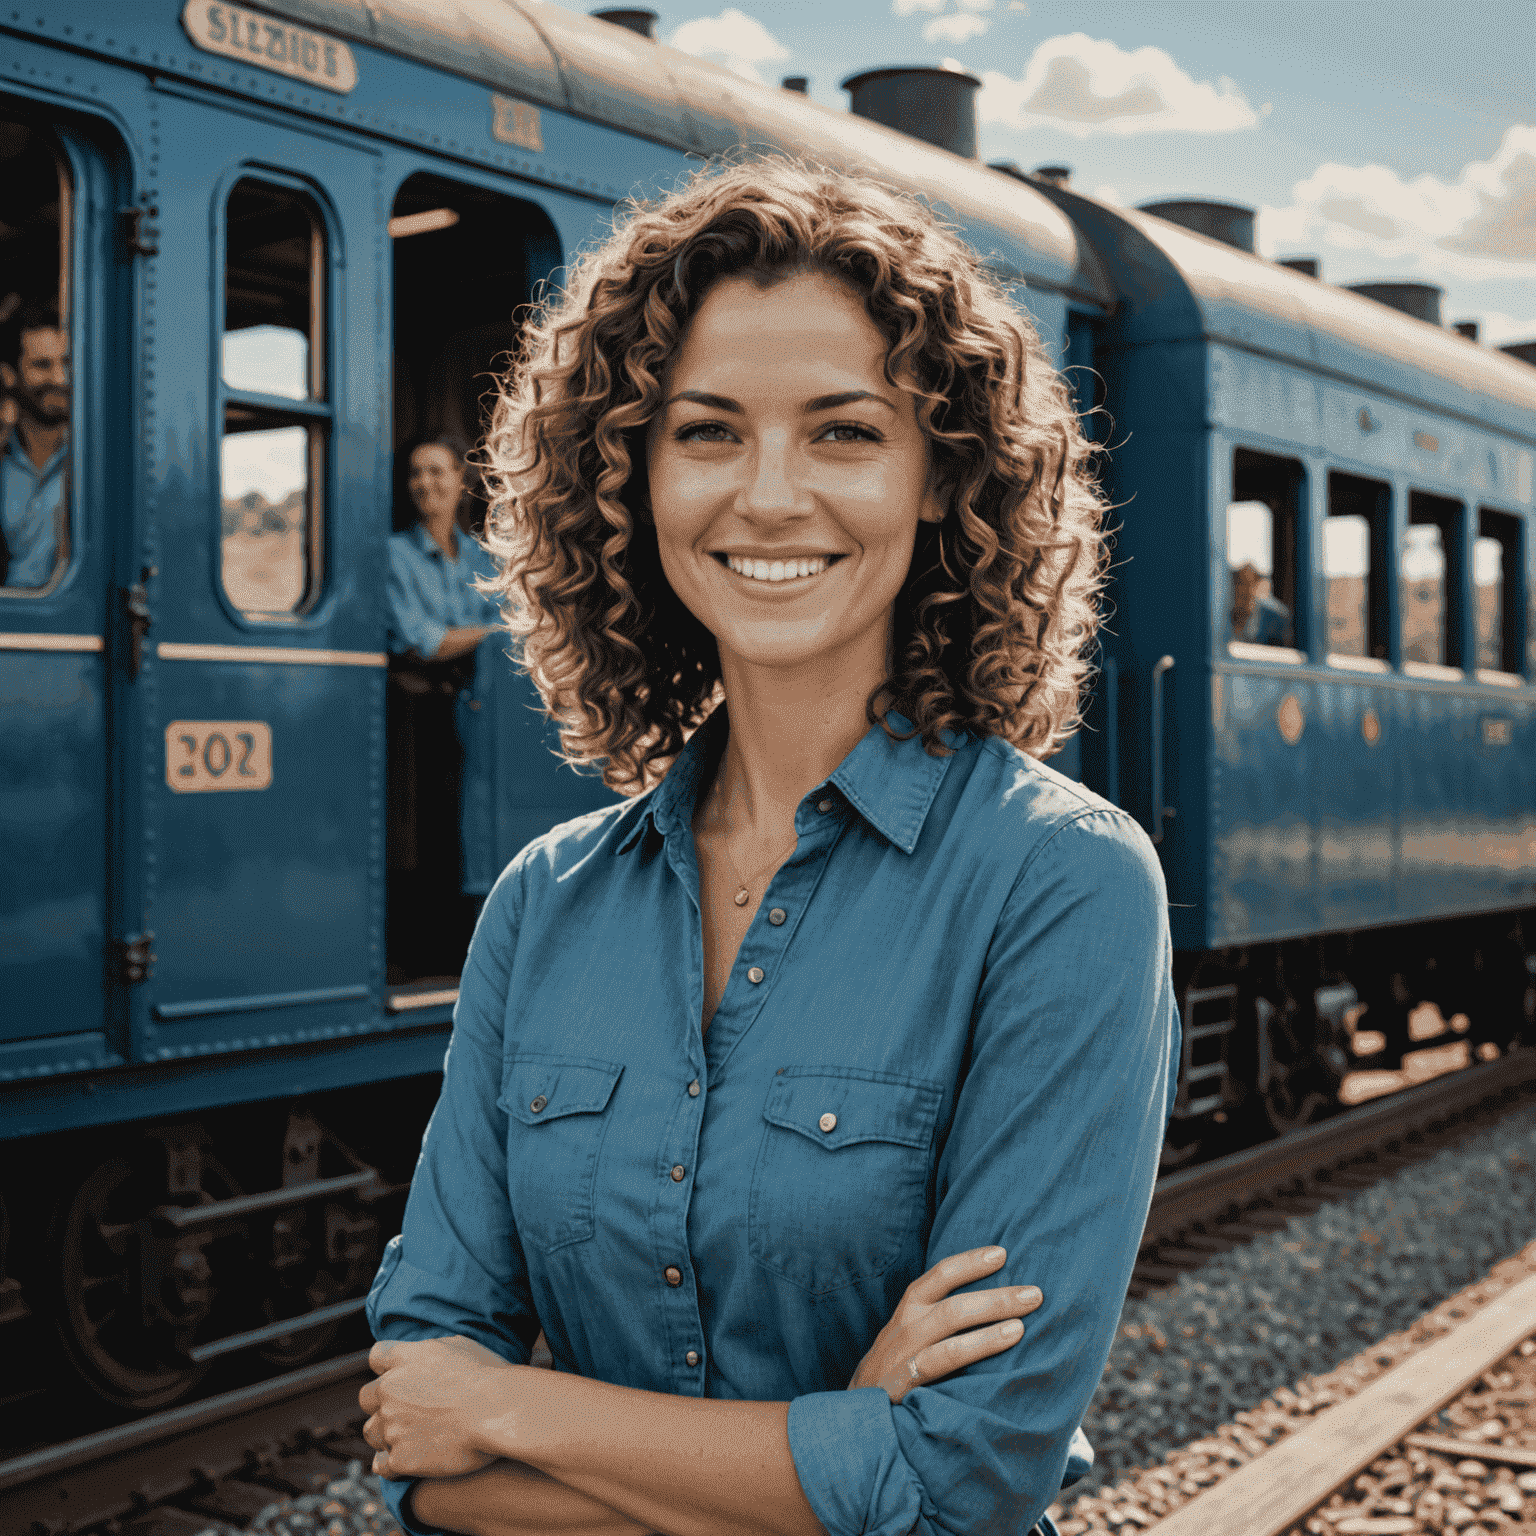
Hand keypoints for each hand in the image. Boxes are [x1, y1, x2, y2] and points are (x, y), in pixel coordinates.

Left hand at [360, 1335, 525, 1479]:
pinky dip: (392, 1463)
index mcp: (404, 1358)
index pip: (377, 1357)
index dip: (387, 1367)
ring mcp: (392, 1425)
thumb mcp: (458, 1345)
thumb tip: (421, 1357)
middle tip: (404, 1409)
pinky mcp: (399, 1458)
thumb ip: (428, 1351)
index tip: (400, 1375)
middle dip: (381, 1402)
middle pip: (366, 1397)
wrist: (497, 1412)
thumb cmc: (487, 1376)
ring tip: (411, 1436)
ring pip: (371, 1432)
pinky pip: (381, 1464)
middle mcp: (390, 1389)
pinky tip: (408, 1459)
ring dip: (386, 1433)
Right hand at [848, 1246, 1041, 1402]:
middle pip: (954, 1302)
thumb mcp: (909, 1339)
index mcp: (908, 1311)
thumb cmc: (893, 1372)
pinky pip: (940, 1362)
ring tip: (1024, 1323)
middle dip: (996, 1296)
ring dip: (989, 1322)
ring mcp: (903, 1354)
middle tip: (1035, 1293)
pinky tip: (999, 1347)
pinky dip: (972, 1350)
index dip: (970, 1262)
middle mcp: (905, 1326)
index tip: (1002, 1253)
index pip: (940, 1276)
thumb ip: (938, 1322)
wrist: (852, 1418)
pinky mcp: (902, 1383)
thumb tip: (991, 1307)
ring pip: (949, 1326)